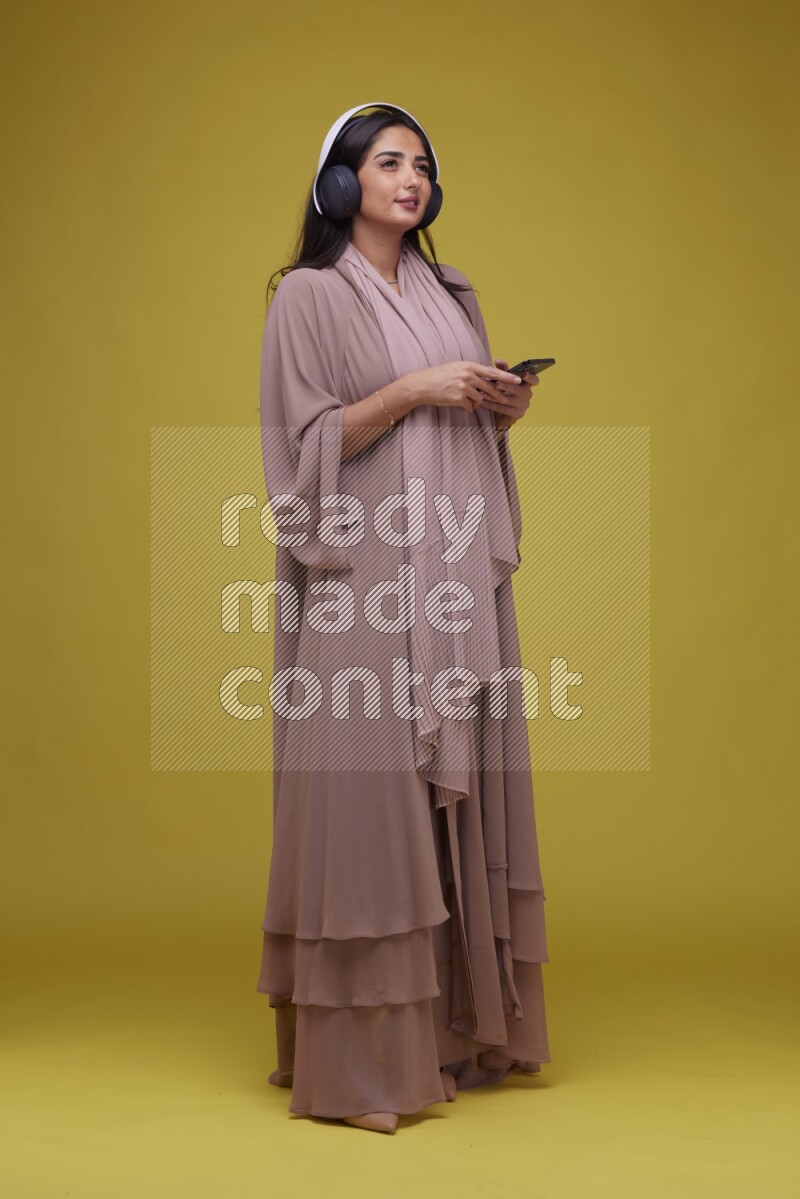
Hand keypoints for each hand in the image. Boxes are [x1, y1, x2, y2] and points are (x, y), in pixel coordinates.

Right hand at [408, 360, 523, 413]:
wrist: (422, 385)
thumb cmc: (439, 376)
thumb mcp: (457, 367)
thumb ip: (472, 371)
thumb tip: (486, 377)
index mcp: (469, 366)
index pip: (493, 372)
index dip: (507, 377)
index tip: (518, 380)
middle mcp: (468, 375)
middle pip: (490, 387)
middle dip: (497, 395)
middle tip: (503, 399)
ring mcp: (463, 387)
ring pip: (480, 398)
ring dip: (476, 401)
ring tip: (465, 398)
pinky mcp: (458, 398)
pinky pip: (471, 406)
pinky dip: (467, 407)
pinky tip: (459, 403)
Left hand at [483, 358, 538, 429]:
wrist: (504, 413)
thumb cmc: (506, 392)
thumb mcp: (506, 379)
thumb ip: (503, 369)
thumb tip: (498, 360)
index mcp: (527, 384)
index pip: (534, 380)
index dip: (530, 377)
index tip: (524, 374)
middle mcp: (527, 394)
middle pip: (518, 389)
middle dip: (506, 386)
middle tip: (496, 383)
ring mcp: (523, 405)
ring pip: (508, 399)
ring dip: (494, 395)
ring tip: (483, 392)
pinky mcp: (517, 414)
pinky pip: (502, 409)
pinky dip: (491, 405)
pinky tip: (482, 402)